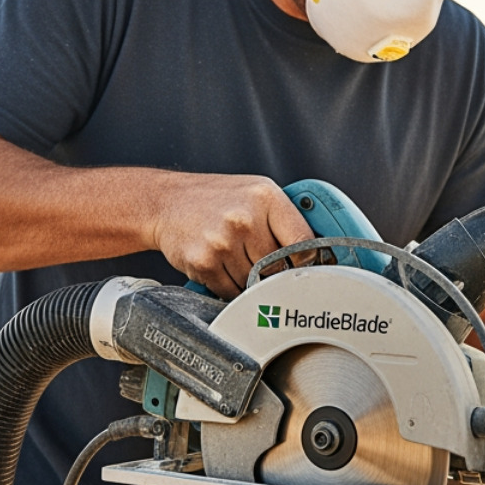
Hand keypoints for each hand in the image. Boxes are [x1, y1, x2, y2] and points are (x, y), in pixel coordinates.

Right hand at [149, 173, 313, 298]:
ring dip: (250, 280)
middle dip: (273, 271)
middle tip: (264, 263)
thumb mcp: (256, 193)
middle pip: (278, 267)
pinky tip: (221, 265)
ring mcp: (223, 242)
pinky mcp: (204, 263)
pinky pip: (231, 291)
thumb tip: (317, 255)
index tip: (304, 267)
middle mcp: (245, 218)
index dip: (306, 260)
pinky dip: (229, 286)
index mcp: (265, 197)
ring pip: (254, 283)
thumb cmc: (216, 199)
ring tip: (236, 258)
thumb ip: (285, 219)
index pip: (303, 242)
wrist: (166, 203)